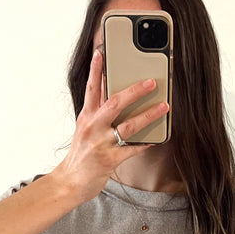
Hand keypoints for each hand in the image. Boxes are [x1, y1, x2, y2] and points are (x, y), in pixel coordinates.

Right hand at [52, 49, 168, 203]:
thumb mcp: (84, 128)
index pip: (91, 88)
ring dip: (148, 115)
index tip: (102, 52)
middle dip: (135, 91)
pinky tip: (157, 138)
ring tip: (164, 107)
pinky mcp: (109, 160)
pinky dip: (145, 143)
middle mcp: (92, 127)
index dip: (96, 70)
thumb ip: (96, 110)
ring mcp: (101, 144)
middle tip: (152, 82)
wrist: (70, 181)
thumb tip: (109, 91)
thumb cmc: (81, 155)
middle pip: (114, 103)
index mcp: (86, 117)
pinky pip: (132, 149)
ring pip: (128, 126)